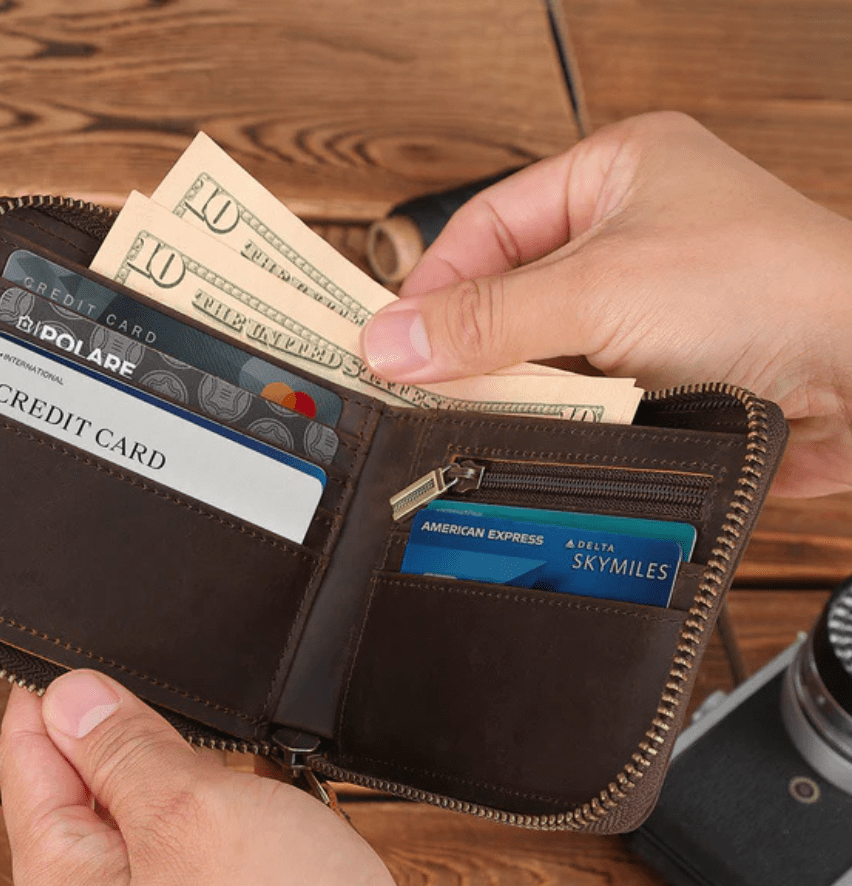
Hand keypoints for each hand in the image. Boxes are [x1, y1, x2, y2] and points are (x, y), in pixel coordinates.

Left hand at [0, 670, 489, 885]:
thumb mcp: (190, 817)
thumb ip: (127, 753)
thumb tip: (72, 697)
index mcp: (69, 884)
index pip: (28, 759)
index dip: (54, 695)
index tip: (85, 648)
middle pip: (92, 784)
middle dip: (125, 727)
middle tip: (165, 685)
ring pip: (163, 810)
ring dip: (194, 767)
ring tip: (220, 734)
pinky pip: (218, 843)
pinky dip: (239, 807)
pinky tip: (271, 789)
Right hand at [361, 111, 851, 497]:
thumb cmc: (773, 291)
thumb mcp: (602, 291)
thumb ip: (489, 320)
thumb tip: (392, 340)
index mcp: (615, 174)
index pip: (488, 227)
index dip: (433, 285)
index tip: (390, 342)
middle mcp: (628, 235)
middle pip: (507, 292)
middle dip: (470, 343)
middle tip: (420, 387)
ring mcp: (647, 308)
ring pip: (541, 351)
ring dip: (515, 386)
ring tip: (479, 415)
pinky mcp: (661, 371)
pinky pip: (578, 393)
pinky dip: (553, 417)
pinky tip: (537, 434)